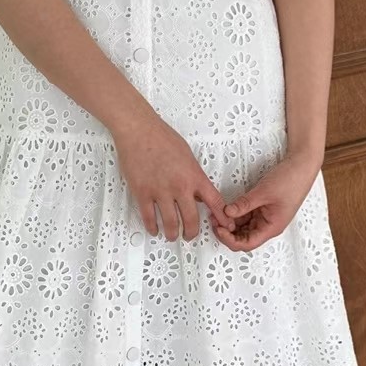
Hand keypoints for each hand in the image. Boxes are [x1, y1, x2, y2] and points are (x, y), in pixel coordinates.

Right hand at [114, 114, 237, 240]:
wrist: (139, 130)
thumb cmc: (162, 138)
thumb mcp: (188, 156)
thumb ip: (194, 176)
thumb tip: (197, 192)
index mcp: (194, 176)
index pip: (214, 202)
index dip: (221, 217)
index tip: (225, 225)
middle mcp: (180, 187)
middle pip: (191, 220)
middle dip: (192, 233)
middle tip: (190, 235)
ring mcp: (160, 191)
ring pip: (170, 223)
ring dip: (172, 234)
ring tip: (172, 236)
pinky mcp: (142, 193)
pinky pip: (149, 217)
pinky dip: (152, 227)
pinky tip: (154, 229)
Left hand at [210, 147, 323, 251]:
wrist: (301, 166)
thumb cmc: (291, 180)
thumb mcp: (263, 192)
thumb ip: (244, 204)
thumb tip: (226, 213)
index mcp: (272, 227)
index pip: (247, 244)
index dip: (230, 240)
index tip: (218, 229)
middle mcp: (268, 225)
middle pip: (243, 238)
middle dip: (227, 232)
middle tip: (214, 220)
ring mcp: (265, 217)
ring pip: (243, 227)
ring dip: (230, 222)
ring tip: (217, 212)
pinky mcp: (262, 209)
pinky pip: (246, 216)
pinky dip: (235, 214)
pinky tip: (226, 208)